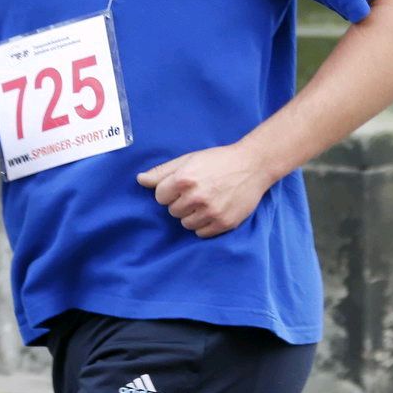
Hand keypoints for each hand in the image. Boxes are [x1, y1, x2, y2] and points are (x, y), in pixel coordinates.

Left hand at [136, 144, 272, 238]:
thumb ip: (162, 172)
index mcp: (184, 179)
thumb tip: (140, 180)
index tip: (182, 185)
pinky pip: (201, 233)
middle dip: (181, 202)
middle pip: (172, 211)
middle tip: (198, 191)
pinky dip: (204, 225)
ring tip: (206, 201)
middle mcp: (196, 197)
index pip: (159, 197)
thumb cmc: (218, 161)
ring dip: (192, 215)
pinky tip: (213, 210)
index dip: (169, 191)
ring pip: (186, 224)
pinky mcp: (223, 223)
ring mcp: (211, 212)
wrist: (252, 166)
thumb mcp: (188, 160)